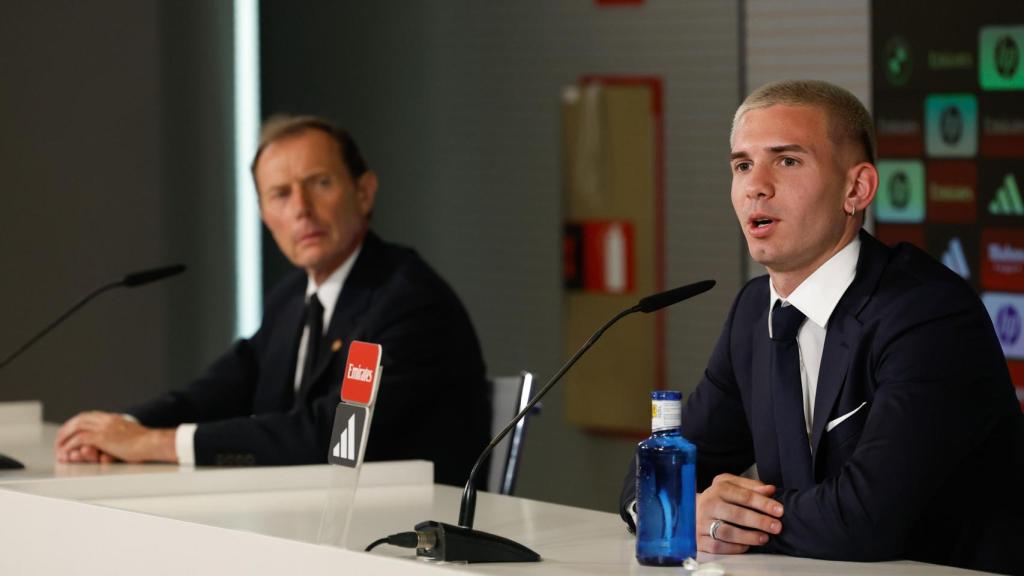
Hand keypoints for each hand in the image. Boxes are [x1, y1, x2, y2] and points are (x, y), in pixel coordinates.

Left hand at [55, 411, 176, 463]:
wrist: (152, 442)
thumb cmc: (146, 442)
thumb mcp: (131, 434)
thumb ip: (120, 433)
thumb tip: (117, 441)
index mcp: (113, 418)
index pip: (89, 415)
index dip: (76, 422)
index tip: (70, 429)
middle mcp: (107, 420)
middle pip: (80, 419)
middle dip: (67, 428)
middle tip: (60, 437)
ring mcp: (104, 427)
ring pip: (77, 426)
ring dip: (65, 436)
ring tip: (59, 445)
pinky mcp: (103, 437)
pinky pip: (80, 438)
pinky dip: (70, 444)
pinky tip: (67, 450)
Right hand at [697, 473, 783, 553]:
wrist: (689, 509)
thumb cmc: (716, 497)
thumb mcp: (730, 485)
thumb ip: (750, 486)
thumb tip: (770, 490)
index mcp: (718, 489)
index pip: (744, 496)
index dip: (763, 503)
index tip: (779, 510)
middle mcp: (708, 505)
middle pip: (736, 514)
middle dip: (759, 521)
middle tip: (776, 527)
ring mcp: (702, 523)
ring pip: (727, 532)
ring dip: (748, 536)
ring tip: (764, 538)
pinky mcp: (699, 539)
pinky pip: (718, 546)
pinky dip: (734, 547)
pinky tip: (747, 546)